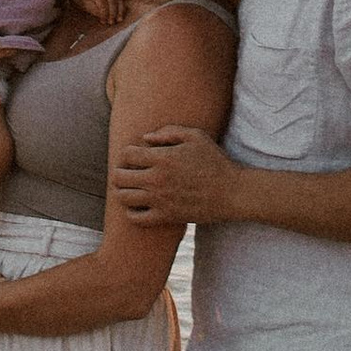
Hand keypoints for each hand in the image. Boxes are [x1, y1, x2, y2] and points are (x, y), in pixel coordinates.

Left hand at [70, 0, 128, 26]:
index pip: (103, 5)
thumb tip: (103, 17)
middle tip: (111, 23)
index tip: (103, 22)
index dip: (103, 14)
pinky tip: (121, 16)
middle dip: (113, 13)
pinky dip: (122, 8)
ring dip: (120, 11)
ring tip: (119, 20)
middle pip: (113, 2)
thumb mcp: (85, 3)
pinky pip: (121, 1)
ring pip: (119, 0)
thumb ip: (94, 10)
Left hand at [110, 124, 238, 228]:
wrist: (231, 192)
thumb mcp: (196, 136)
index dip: (127, 153)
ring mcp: (160, 200)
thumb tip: (145, 139)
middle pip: (119, 177)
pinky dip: (131, 212)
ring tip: (132, 188)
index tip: (135, 156)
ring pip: (123, 198)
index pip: (126, 154)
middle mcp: (157, 180)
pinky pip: (136, 218)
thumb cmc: (215, 161)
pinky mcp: (166, 217)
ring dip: (122, 191)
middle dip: (120, 172)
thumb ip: (168, 132)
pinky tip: (139, 205)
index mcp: (162, 158)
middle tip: (128, 172)